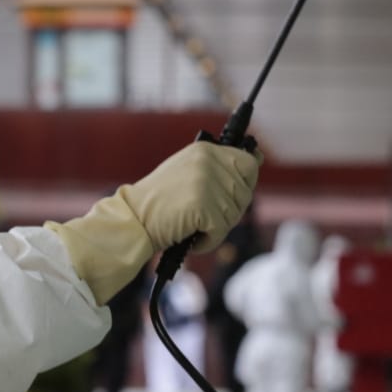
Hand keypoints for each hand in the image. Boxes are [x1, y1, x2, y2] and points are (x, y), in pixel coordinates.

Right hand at [47, 143, 261, 305]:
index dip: (246, 184)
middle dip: (228, 212)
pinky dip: (208, 241)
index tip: (231, 196)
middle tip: (202, 217)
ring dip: (216, 228)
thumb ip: (220, 166)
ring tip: (192, 225)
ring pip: (234, 215)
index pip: (248, 163)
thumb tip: (258, 157)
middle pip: (244, 194)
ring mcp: (206, 183)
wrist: (133, 219)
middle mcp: (208, 162)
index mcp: (206, 150)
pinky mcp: (203, 206)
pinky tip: (191, 237)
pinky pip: (221, 231)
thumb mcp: (190, 172)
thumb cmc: (160, 201)